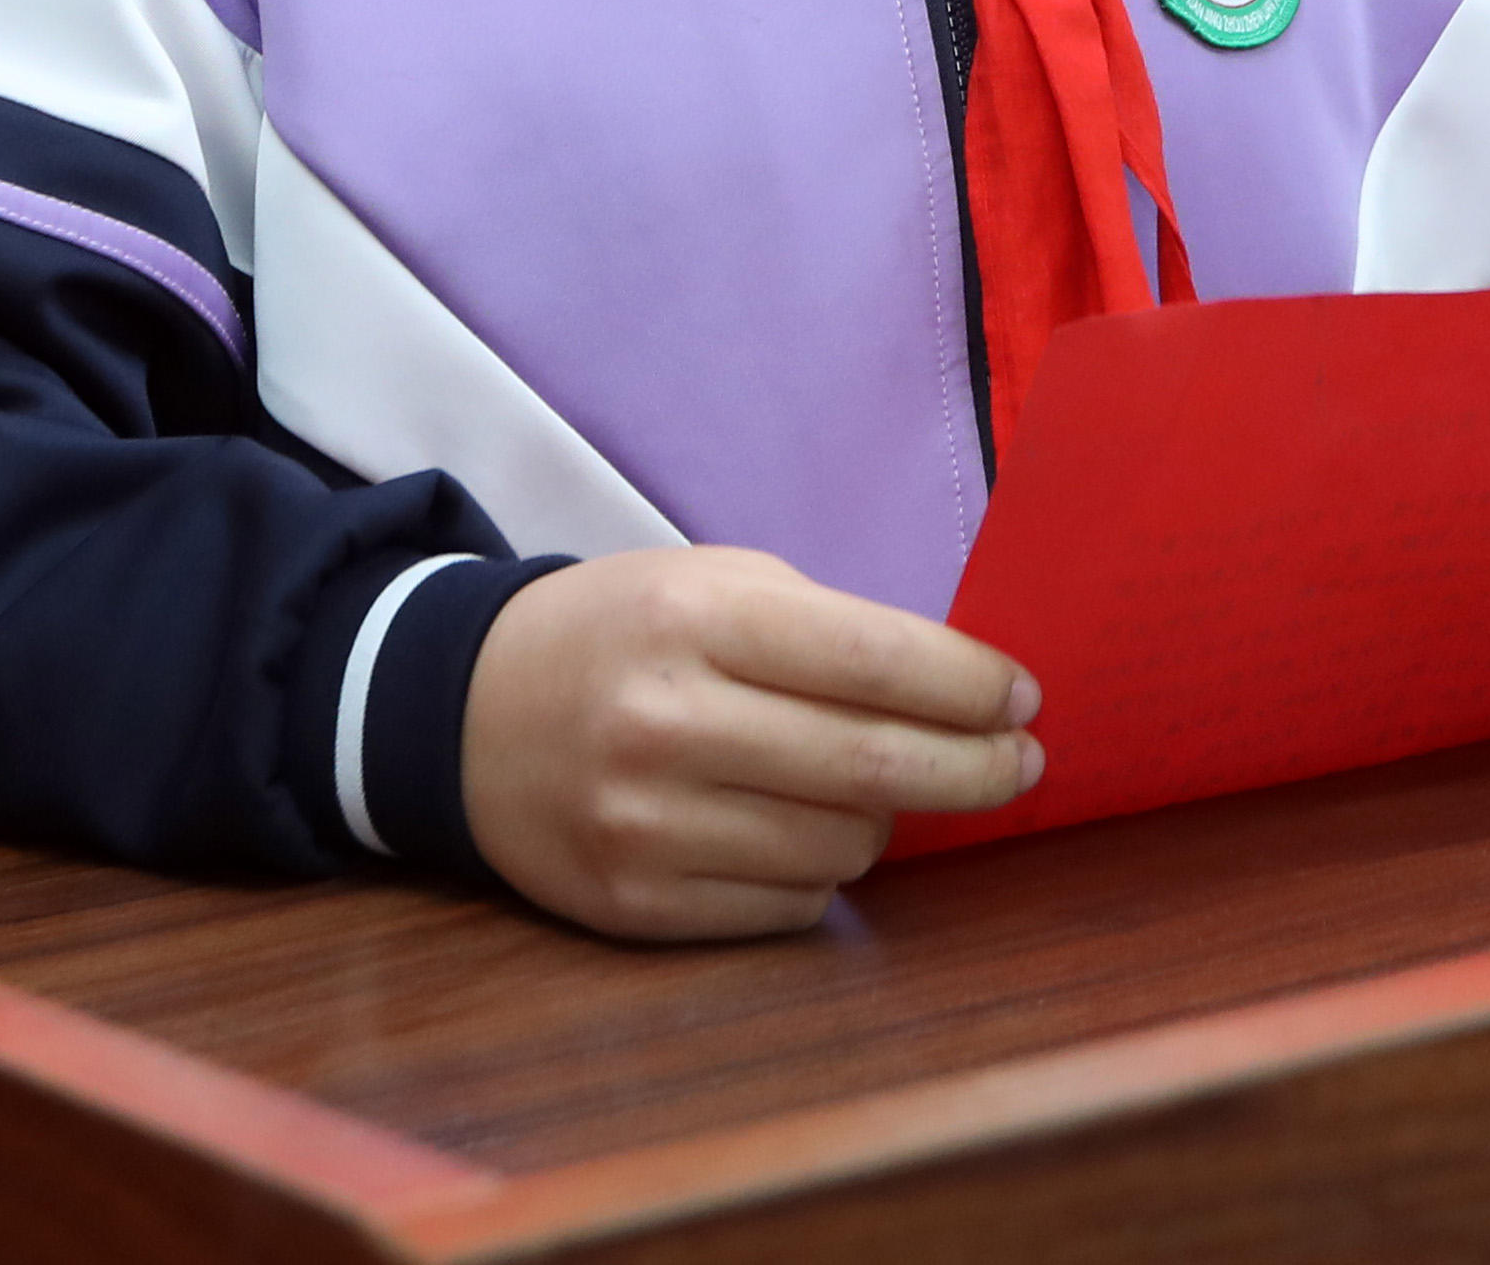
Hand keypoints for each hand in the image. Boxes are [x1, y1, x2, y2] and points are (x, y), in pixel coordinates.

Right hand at [459, 546, 1042, 939]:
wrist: (467, 714)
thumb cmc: (624, 636)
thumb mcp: (712, 584)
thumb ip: (829, 630)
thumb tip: (966, 696)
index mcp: (695, 620)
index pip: (875, 661)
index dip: (970, 685)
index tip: (1022, 698)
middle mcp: (667, 723)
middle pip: (875, 767)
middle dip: (975, 768)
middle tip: (1019, 762)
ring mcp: (647, 823)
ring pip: (843, 846)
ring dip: (884, 820)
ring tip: (871, 786)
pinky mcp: (635, 904)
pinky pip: (789, 905)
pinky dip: (819, 872)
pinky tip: (799, 829)